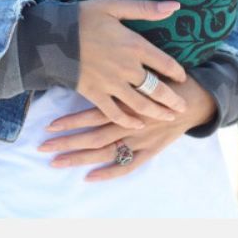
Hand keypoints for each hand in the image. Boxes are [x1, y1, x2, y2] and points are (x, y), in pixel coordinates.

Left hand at [37, 74, 216, 180]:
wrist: (195, 98)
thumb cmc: (166, 78)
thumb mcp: (145, 65)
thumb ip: (123, 66)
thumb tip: (92, 60)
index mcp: (128, 101)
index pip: (93, 114)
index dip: (71, 121)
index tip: (48, 125)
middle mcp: (132, 123)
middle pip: (94, 138)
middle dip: (67, 143)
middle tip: (42, 148)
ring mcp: (141, 140)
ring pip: (106, 153)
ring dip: (80, 158)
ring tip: (55, 162)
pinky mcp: (150, 151)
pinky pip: (128, 166)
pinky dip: (109, 172)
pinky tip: (89, 177)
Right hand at [75, 0, 187, 128]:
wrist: (50, 36)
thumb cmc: (83, 17)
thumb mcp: (113, 6)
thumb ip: (145, 8)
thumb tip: (175, 6)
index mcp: (134, 45)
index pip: (165, 63)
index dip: (177, 72)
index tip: (183, 78)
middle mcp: (127, 68)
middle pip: (157, 89)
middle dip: (173, 100)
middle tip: (183, 108)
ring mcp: (111, 84)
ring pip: (140, 104)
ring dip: (157, 113)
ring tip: (168, 118)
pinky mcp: (95, 94)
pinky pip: (115, 113)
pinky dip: (127, 121)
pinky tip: (137, 125)